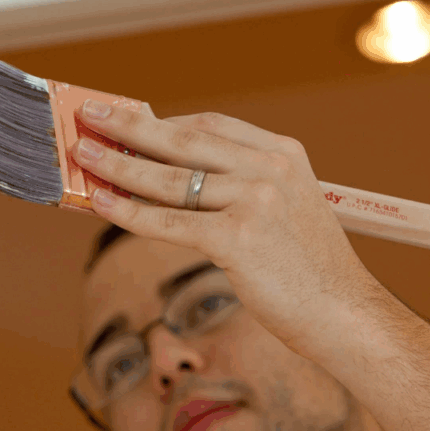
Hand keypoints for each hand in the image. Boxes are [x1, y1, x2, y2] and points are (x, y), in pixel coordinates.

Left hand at [73, 100, 390, 355]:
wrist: (348, 316)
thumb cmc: (309, 272)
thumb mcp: (284, 211)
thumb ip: (239, 188)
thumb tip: (166, 181)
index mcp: (283, 154)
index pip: (209, 125)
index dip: (161, 120)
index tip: (126, 116)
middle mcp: (270, 168)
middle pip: (182, 139)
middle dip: (129, 125)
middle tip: (89, 114)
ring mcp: (256, 199)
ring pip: (168, 178)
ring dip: (116, 163)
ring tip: (81, 154)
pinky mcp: (239, 237)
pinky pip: (168, 221)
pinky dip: (127, 210)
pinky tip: (100, 201)